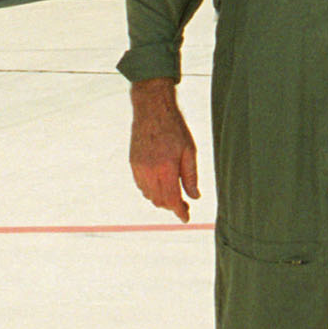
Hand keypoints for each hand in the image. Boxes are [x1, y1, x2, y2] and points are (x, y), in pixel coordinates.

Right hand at [129, 78, 199, 221]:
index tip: (186, 218)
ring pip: (149, 195)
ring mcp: (139, 168)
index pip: (172, 200)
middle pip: (159, 201)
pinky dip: (151, 190)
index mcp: (166, 168)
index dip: (179, 212)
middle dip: (172, 206)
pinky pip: (141, 186)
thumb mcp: (189, 151)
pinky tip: (160, 184)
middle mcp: (149, 171)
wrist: (152, 109)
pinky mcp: (133, 163)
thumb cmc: (174, 128)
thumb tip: (194, 196)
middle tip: (183, 205)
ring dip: (161, 199)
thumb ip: (191, 176)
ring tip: (173, 194)